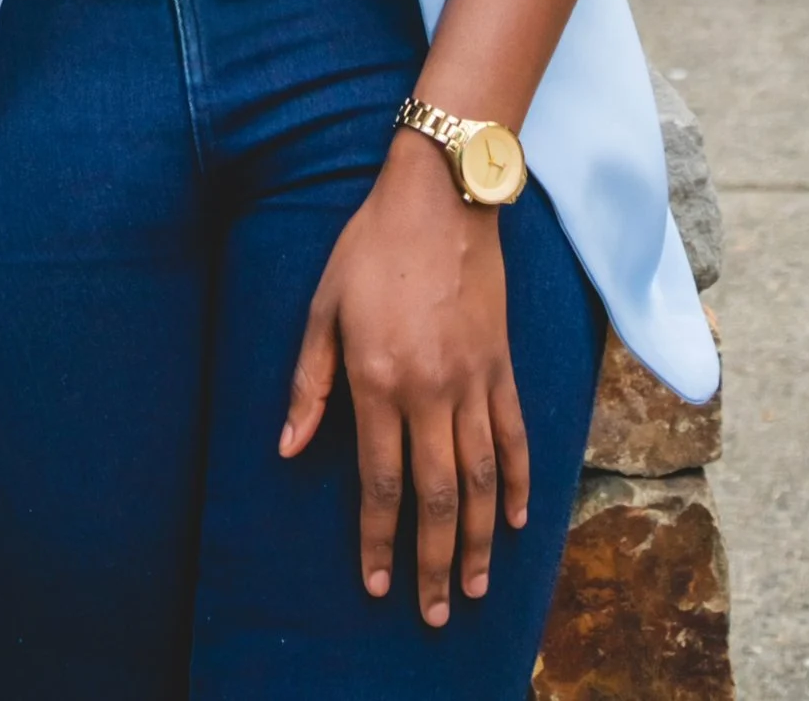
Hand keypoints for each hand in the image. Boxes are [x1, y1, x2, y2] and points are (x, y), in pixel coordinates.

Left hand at [278, 135, 529, 625]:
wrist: (441, 197)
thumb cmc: (371, 247)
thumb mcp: (323, 306)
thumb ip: (309, 382)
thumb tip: (288, 446)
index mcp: (379, 380)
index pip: (381, 483)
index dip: (379, 540)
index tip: (377, 584)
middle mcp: (431, 391)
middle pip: (436, 497)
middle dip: (433, 562)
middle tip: (434, 611)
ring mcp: (473, 381)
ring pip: (482, 479)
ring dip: (478, 539)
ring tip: (474, 586)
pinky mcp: (502, 365)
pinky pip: (515, 436)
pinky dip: (520, 483)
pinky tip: (518, 521)